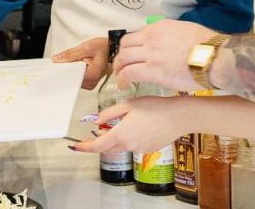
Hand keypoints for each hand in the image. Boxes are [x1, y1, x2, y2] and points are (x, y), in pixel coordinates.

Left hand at [53, 38, 108, 89]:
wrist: (112, 49)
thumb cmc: (103, 48)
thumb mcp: (86, 47)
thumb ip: (70, 54)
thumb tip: (56, 59)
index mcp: (92, 75)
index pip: (71, 77)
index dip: (62, 71)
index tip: (56, 66)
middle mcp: (92, 82)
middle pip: (72, 79)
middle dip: (66, 70)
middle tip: (63, 61)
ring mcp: (91, 83)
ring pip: (74, 79)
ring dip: (71, 71)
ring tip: (73, 62)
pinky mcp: (90, 81)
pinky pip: (78, 78)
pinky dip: (75, 72)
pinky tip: (75, 65)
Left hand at [72, 96, 187, 153]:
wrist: (178, 117)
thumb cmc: (155, 107)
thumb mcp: (128, 105)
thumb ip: (108, 114)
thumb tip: (94, 121)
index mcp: (121, 134)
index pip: (96, 146)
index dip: (84, 147)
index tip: (76, 146)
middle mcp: (128, 145)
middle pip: (106, 149)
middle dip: (98, 142)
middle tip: (93, 134)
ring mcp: (139, 149)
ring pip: (119, 147)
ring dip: (113, 139)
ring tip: (114, 125)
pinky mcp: (148, 149)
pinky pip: (132, 146)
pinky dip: (127, 139)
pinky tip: (133, 127)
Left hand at [114, 20, 218, 90]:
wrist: (215, 57)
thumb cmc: (208, 46)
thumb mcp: (187, 30)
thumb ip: (173, 34)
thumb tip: (171, 41)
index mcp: (160, 27)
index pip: (138, 34)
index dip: (132, 46)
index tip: (132, 54)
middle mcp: (152, 37)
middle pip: (125, 45)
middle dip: (121, 56)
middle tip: (122, 66)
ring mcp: (150, 53)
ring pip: (123, 58)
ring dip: (119, 68)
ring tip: (120, 77)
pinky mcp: (152, 70)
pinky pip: (129, 73)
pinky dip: (122, 79)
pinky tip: (123, 85)